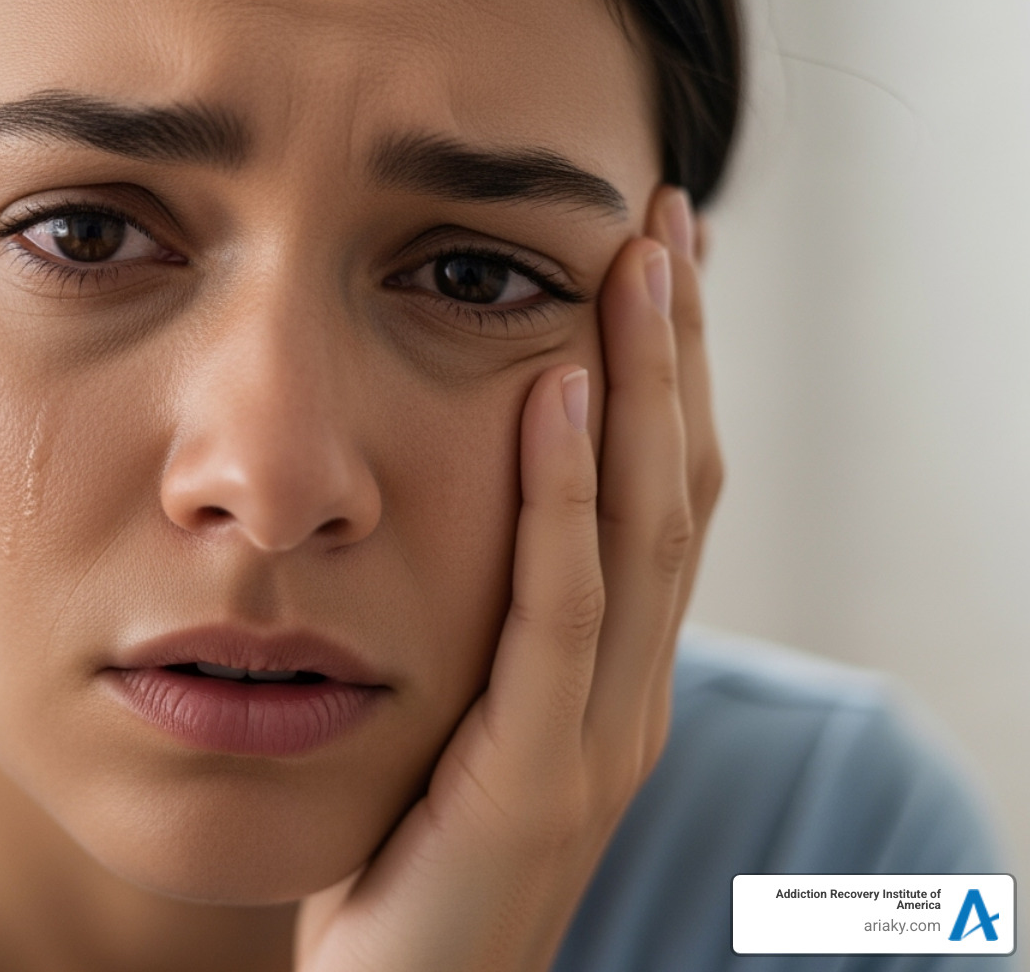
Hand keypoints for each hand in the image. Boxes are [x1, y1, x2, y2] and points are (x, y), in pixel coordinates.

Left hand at [294, 186, 722, 970]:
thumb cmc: (408, 864)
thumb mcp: (454, 728)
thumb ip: (480, 637)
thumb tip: (456, 527)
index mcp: (609, 679)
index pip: (658, 500)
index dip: (667, 380)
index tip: (650, 267)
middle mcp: (627, 696)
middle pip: (675, 490)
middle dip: (674, 351)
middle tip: (665, 221)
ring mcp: (595, 737)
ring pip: (642, 530)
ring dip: (644, 387)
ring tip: (636, 264)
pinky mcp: (533, 775)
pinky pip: (555, 609)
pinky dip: (563, 496)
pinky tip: (556, 392)